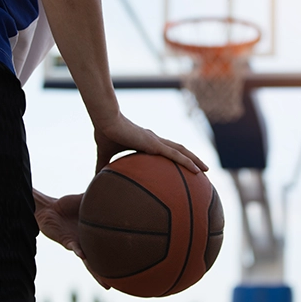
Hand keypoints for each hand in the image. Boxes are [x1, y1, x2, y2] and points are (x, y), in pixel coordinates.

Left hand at [34, 190, 110, 288]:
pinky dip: (78, 250)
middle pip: (97, 262)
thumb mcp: (88, 200)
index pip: (106, 250)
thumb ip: (101, 196)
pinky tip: (83, 255)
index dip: (116, 258)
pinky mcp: (65, 239)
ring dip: (94, 270)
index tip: (127, 268)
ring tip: (103, 281)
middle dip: (104, 275)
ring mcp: (76, 243)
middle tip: (113, 286)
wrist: (49, 207)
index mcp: (92, 237)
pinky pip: (74, 246)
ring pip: (87, 260)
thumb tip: (115, 182)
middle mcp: (85, 243)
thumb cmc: (68, 205)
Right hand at [93, 112, 208, 173]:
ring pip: (181, 151)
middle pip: (177, 150)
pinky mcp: (155, 144)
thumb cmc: (105, 134)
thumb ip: (102, 167)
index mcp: (145, 142)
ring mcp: (156, 141)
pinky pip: (176, 155)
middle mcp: (154, 141)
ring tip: (206, 170)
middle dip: (190, 159)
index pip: (164, 150)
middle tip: (201, 170)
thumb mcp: (104, 156)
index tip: (180, 167)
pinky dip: (188, 162)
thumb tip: (94, 180)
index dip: (173, 157)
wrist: (105, 121)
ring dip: (194, 160)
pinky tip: (198, 171)